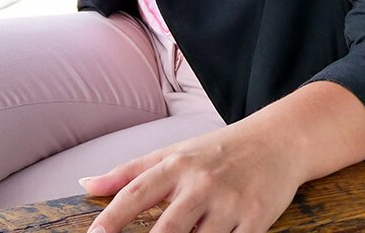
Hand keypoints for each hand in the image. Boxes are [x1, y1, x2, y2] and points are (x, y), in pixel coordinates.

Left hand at [79, 124, 302, 232]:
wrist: (278, 140)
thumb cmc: (218, 150)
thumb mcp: (173, 153)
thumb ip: (129, 172)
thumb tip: (86, 184)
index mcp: (176, 164)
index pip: (136, 192)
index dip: (112, 217)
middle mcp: (201, 183)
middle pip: (168, 229)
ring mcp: (230, 202)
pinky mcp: (257, 219)